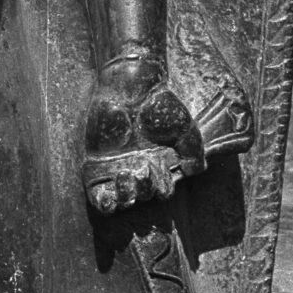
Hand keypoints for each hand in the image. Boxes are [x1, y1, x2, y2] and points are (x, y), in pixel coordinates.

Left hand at [81, 55, 204, 214]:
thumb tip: (196, 171)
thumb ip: (193, 151)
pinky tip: (110, 198)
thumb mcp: (184, 128)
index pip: (162, 191)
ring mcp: (116, 168)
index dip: (163, 188)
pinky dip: (104, 203)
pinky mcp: (97, 165)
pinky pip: (99, 195)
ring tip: (125, 173)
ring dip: (126, 196)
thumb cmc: (159, 106)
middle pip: (143, 197)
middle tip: (142, 167)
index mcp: (159, 165)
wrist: (129, 90)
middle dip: (144, 189)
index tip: (160, 168)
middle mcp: (138, 169)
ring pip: (122, 200)